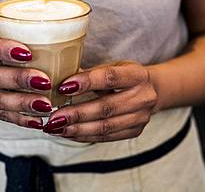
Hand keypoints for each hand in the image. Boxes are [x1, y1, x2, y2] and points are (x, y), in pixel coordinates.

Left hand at [43, 61, 157, 141]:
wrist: (151, 91)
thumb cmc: (124, 76)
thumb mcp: (112, 66)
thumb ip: (89, 73)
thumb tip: (57, 80)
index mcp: (137, 75)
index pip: (110, 78)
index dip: (86, 82)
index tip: (63, 86)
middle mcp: (143, 97)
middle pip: (106, 107)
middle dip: (76, 114)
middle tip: (53, 117)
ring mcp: (141, 117)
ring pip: (105, 127)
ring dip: (77, 129)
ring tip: (55, 128)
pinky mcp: (134, 131)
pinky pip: (105, 137)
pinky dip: (83, 136)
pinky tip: (67, 133)